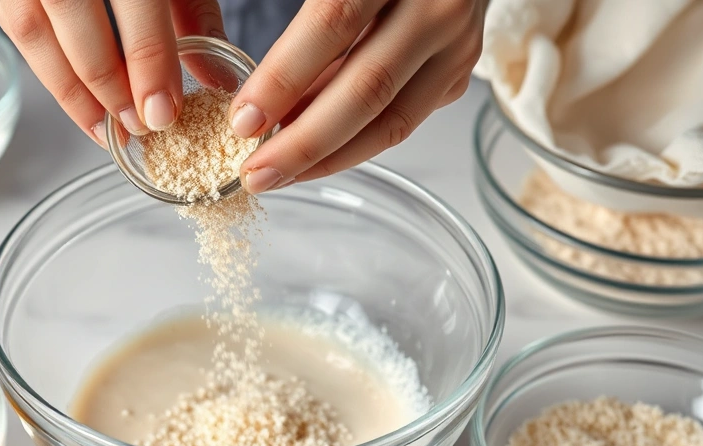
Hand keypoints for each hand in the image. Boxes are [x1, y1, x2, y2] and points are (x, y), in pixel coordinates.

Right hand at [0, 0, 225, 146]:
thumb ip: (192, 11)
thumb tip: (214, 78)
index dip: (148, 57)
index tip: (162, 110)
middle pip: (75, 16)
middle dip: (107, 81)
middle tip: (136, 126)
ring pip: (34, 30)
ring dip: (69, 90)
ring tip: (104, 130)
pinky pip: (14, 28)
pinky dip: (47, 72)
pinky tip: (76, 102)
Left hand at [230, 0, 485, 192]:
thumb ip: (308, 24)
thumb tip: (261, 101)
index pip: (333, 24)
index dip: (284, 77)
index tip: (243, 120)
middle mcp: (438, 6)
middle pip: (367, 88)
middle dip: (304, 142)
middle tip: (256, 172)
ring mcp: (457, 43)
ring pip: (392, 120)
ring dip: (330, 156)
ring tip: (281, 172)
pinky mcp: (459, 72)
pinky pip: (402, 120)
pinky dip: (355, 141)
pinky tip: (316, 150)